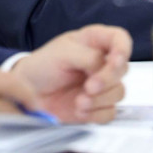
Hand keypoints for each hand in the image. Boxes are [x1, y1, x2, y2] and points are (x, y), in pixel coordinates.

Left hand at [14, 24, 131, 123]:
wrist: (28, 93)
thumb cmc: (43, 65)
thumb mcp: (63, 53)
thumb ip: (88, 56)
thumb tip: (104, 66)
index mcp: (95, 41)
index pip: (120, 39)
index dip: (123, 49)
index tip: (115, 61)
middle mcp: (102, 62)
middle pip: (122, 69)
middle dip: (107, 80)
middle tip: (89, 87)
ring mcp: (101, 85)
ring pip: (119, 92)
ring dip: (100, 99)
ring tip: (79, 101)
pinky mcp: (97, 106)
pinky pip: (110, 112)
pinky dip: (96, 113)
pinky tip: (79, 110)